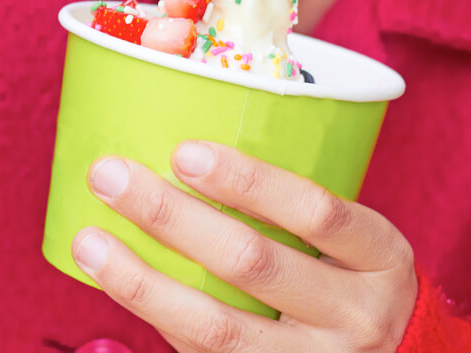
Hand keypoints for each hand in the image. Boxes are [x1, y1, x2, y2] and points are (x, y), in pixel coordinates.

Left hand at [72, 143, 417, 351]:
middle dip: (171, 217)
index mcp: (380, 256)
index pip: (316, 211)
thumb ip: (292, 205)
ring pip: (217, 326)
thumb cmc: (354, 280)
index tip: (182, 150)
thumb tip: (180, 144)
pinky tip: (114, 285)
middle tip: (109, 175)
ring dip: (141, 281)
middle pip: (254, 263)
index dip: (249, 182)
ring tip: (89, 242)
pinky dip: (154, 317)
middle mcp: (356, 315)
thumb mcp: (355, 241)